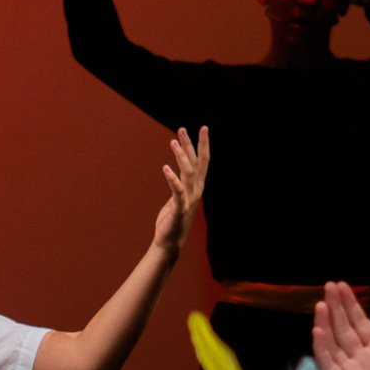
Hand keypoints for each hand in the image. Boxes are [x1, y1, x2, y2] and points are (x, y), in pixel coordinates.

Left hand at [150, 127, 208, 256]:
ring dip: (181, 156)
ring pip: (188, 173)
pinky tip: (165, 168)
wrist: (170, 241)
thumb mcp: (179, 195)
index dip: (203, 144)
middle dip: (191, 145)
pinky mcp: (179, 208)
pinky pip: (177, 191)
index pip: (203, 161)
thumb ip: (182, 182)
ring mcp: (189, 199)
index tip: (203, 128)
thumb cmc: (173, 218)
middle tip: (183, 128)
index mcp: (196, 186)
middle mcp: (196, 190)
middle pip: (197, 163)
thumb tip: (180, 167)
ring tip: (173, 142)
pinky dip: (172, 179)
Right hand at [311, 286, 369, 369]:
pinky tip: (318, 331)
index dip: (350, 305)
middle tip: (328, 286)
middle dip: (336, 307)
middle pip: (344, 328)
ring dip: (325, 324)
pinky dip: (322, 349)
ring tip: (321, 304)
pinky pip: (330, 365)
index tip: (342, 286)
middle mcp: (362, 358)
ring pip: (333, 343)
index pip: (359, 322)